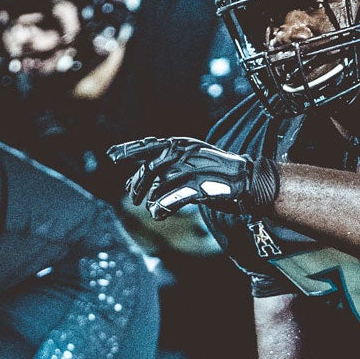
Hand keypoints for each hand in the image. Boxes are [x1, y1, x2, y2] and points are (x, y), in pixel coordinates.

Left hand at [107, 137, 278, 219]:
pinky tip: (159, 214)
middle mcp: (187, 152)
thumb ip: (169, 168)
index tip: (111, 155)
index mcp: (184, 144)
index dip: (130, 150)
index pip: (150, 145)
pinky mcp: (201, 185)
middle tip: (132, 196)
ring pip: (160, 182)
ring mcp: (194, 168)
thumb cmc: (217, 175)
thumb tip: (141, 181)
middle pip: (152, 165)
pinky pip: (173, 197)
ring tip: (150, 208)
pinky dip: (163, 206)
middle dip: (138, 182)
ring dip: (151, 198)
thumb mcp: (192, 164)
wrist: (248, 180)